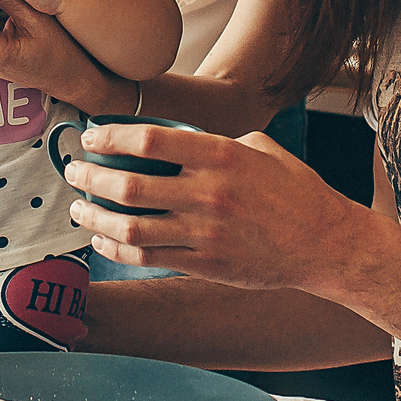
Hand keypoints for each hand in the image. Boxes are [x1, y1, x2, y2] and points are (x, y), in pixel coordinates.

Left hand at [63, 122, 358, 289]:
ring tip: (79, 209)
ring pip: (131, 227)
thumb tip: (176, 139)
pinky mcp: (206, 264)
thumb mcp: (261, 148)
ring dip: (96, 218)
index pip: (149, 140)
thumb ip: (216, 142)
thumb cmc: (294, 190)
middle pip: (130, 184)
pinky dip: (117, 249)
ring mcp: (206, 232)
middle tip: (74, 171)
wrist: (325, 243)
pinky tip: (104, 241)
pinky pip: (149, 257)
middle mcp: (209, 193)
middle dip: (91, 177)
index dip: (111, 137)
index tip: (91, 136)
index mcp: (221, 156)